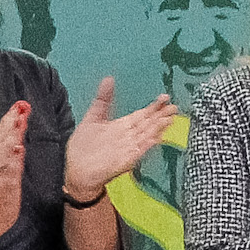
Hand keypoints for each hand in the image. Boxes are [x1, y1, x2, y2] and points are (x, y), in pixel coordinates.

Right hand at [0, 97, 30, 231]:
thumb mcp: (4, 161)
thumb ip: (11, 140)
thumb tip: (19, 119)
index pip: (1, 133)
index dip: (8, 118)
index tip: (18, 105)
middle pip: (0, 140)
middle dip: (9, 125)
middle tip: (18, 111)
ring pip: (3, 155)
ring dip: (9, 141)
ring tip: (17, 129)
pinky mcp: (5, 189)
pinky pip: (8, 175)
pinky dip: (12, 164)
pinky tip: (18, 154)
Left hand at [60, 77, 177, 198]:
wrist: (75, 170)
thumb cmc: (83, 147)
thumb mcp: (93, 118)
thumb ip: (103, 99)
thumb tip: (108, 79)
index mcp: (122, 126)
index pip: (142, 114)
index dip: (154, 106)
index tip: (165, 97)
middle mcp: (128, 136)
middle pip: (148, 123)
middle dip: (161, 115)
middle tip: (174, 106)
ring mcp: (128, 148)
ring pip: (147, 135)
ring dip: (158, 128)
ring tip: (169, 119)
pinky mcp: (125, 160)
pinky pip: (139, 150)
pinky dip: (147, 144)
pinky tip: (156, 137)